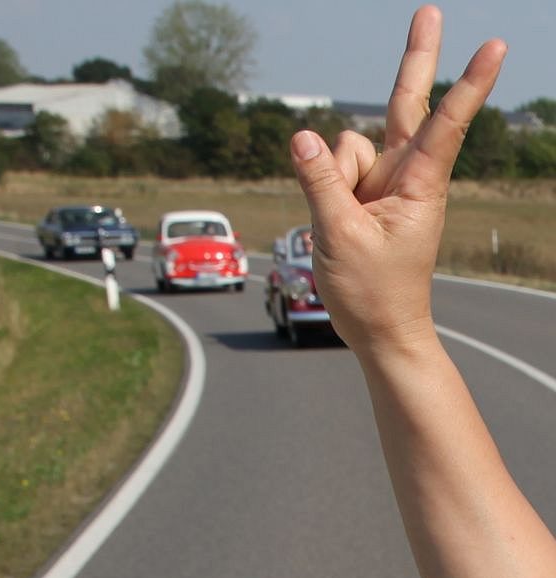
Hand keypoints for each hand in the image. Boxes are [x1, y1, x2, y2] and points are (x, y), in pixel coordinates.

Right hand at [290, 5, 506, 354]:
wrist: (378, 328)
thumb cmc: (373, 290)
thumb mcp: (341, 237)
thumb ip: (320, 183)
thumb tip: (303, 135)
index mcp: (419, 187)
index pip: (444, 126)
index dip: (466, 84)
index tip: (494, 46)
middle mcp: (403, 175)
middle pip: (406, 106)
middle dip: (417, 60)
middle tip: (429, 11)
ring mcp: (381, 183)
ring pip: (346, 148)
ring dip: (332, 176)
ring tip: (340, 222)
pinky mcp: (360, 195)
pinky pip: (332, 169)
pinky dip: (324, 185)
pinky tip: (332, 219)